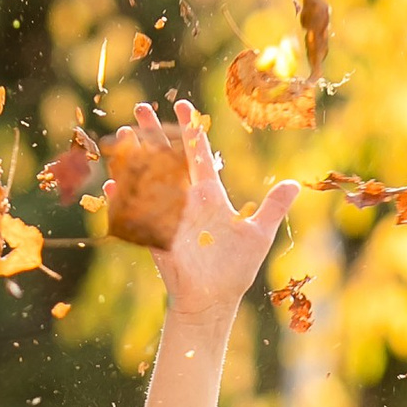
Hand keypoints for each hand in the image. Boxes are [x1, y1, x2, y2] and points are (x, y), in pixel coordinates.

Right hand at [145, 102, 298, 327]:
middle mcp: (185, 201)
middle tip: (141, 107)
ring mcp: (168, 218)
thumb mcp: (259, 235)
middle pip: (167, 159)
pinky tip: (111, 186)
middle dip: (154, 133)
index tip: (183, 105)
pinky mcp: (155, 238)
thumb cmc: (235, 269)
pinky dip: (123, 202)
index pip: (197, 155)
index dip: (191, 129)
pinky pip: (136, 216)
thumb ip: (272, 208)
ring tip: (123, 135)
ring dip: (135, 158)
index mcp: (209, 196)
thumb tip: (295, 184)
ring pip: (148, 180)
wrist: (213, 301)